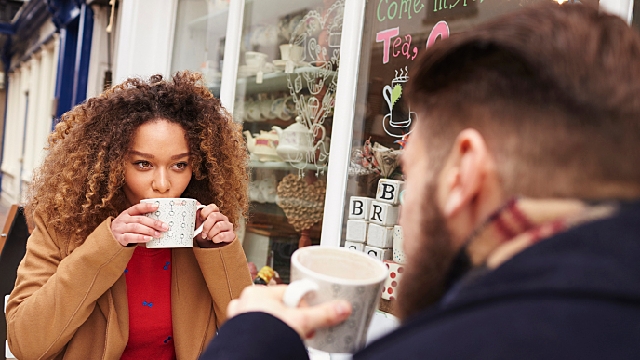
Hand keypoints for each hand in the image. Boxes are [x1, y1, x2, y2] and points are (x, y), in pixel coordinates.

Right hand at [111, 203, 167, 246]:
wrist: (109, 239)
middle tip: (164, 226)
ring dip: (149, 230)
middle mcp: (123, 219)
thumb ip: (142, 220)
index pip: (137, 208)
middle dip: (154, 223)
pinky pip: (130, 237)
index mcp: (127, 213)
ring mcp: (120, 228)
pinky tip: (148, 238)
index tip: (157, 206)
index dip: (147, 206)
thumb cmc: (125, 229)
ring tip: (158, 234)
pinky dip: (140, 238)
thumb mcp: (131, 221)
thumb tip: (159, 223)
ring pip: (136, 227)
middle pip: (140, 219)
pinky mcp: (119, 238)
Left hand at [195, 203, 234, 246]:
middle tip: (203, 232)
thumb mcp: (198, 227)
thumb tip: (196, 204)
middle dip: (206, 226)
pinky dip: (215, 239)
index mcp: (215, 214)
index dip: (205, 212)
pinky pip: (223, 235)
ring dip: (210, 233)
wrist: (211, 250)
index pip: (213, 207)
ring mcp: (228, 226)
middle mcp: (223, 219)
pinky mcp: (231, 235)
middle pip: (214, 216)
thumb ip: (196, 216)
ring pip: (218, 225)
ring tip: (208, 238)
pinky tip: (214, 240)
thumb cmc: (205, 237)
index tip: (200, 219)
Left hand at [227, 285, 351, 338]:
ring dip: (277, 327)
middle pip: (277, 306)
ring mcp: (239, 319)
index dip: (302, 305)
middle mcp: (245, 303)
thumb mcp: (301, 321)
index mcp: (259, 293)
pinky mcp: (238, 335)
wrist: (251, 355)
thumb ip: (322, 314)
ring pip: (265, 319)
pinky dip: (265, 336)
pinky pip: (255, 331)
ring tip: (286, 337)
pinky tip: (274, 342)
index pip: (288, 292)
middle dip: (289, 318)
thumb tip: (342, 308)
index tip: (308, 316)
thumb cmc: (267, 335)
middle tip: (299, 329)